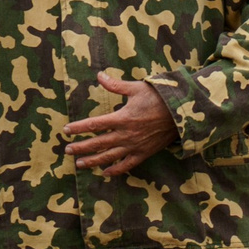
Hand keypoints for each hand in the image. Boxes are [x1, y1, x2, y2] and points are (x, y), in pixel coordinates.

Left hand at [64, 69, 178, 176]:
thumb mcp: (137, 88)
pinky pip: (127, 165)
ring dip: (92, 161)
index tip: (66, 130)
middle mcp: (126, 134)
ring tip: (79, 164)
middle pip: (98, 143)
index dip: (78, 128)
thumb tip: (99, 75)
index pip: (94, 125)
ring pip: (109, 157)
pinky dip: (115, 170)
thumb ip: (116, 85)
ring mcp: (135, 146)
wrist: (181, 113)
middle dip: (81, 147)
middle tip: (67, 150)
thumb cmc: (159, 98)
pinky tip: (105, 172)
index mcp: (122, 118)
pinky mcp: (144, 153)